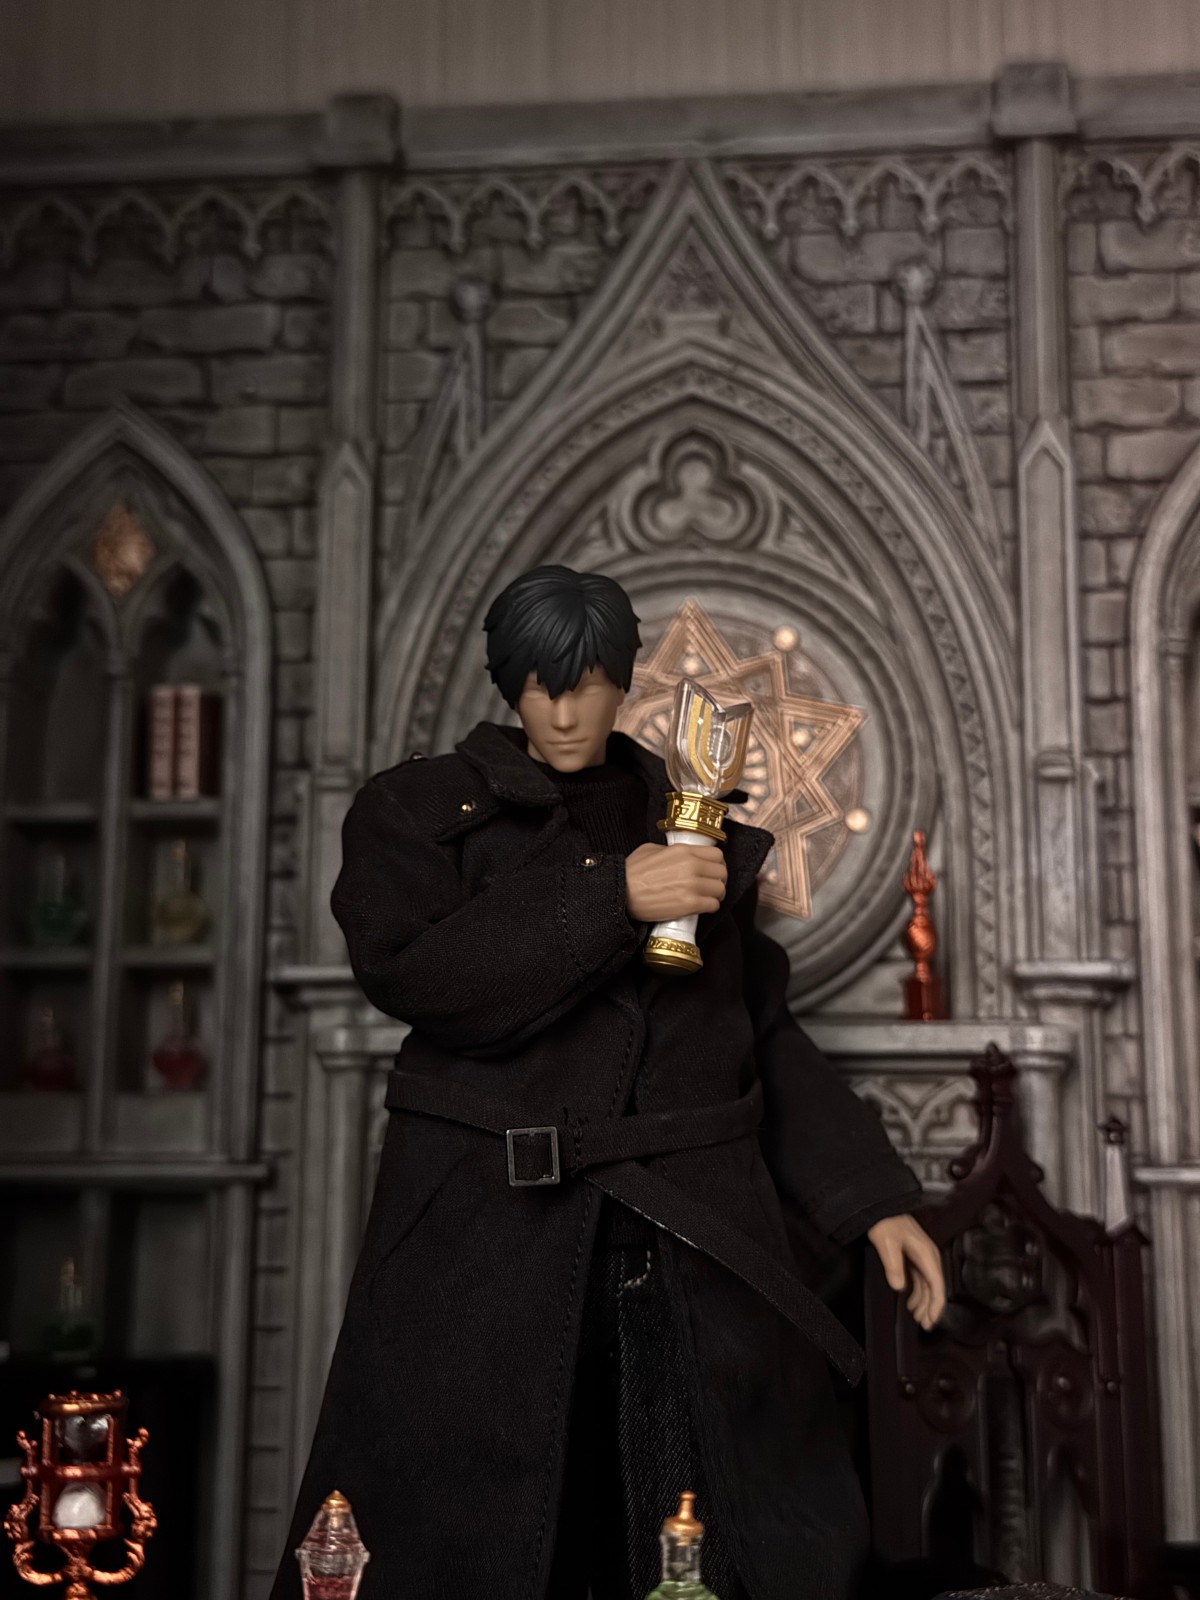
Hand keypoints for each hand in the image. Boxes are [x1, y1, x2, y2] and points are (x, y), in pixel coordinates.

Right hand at [624, 841, 726, 921]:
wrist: (620, 892)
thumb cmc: (630, 872)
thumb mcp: (650, 850)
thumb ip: (671, 850)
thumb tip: (681, 856)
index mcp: (683, 850)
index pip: (717, 855)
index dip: (717, 864)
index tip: (712, 870)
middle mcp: (691, 865)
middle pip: (722, 872)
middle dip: (718, 880)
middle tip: (711, 886)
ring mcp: (692, 885)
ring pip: (720, 890)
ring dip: (716, 895)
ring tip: (707, 898)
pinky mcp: (689, 904)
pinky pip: (713, 905)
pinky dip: (710, 907)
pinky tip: (702, 907)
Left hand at [867, 1214, 945, 1330]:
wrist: (880, 1208)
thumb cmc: (886, 1222)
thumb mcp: (887, 1244)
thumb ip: (894, 1266)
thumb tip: (899, 1287)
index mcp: (926, 1254)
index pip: (937, 1286)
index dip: (936, 1306)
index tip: (931, 1320)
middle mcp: (928, 1257)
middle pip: (934, 1288)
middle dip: (930, 1308)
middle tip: (924, 1325)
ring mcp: (922, 1257)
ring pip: (927, 1285)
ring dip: (923, 1302)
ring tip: (916, 1316)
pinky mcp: (914, 1257)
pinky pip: (920, 1279)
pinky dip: (917, 1292)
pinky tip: (910, 1301)